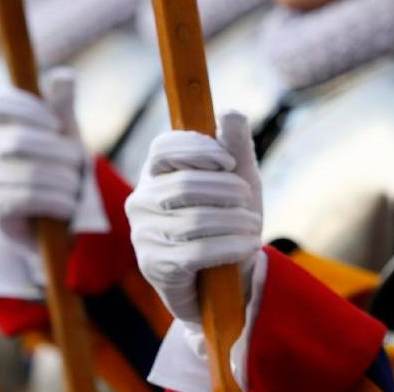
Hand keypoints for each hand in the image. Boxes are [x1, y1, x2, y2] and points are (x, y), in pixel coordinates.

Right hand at [0, 68, 86, 238]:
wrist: (46, 215)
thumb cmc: (55, 162)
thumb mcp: (62, 130)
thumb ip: (61, 104)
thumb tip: (64, 75)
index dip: (32, 111)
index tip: (57, 126)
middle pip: (19, 141)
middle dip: (59, 152)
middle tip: (78, 163)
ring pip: (27, 173)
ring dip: (63, 180)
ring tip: (76, 186)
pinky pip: (27, 199)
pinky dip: (56, 201)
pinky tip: (69, 205)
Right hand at [126, 113, 260, 325]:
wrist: (226, 282)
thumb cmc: (229, 222)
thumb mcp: (239, 181)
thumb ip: (236, 147)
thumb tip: (230, 112)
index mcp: (155, 174)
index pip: (163, 148)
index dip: (198, 149)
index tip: (228, 162)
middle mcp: (140, 201)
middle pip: (185, 185)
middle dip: (228, 191)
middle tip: (248, 202)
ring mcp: (143, 235)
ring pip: (195, 220)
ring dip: (235, 222)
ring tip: (253, 228)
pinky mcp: (154, 266)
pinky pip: (197, 252)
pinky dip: (231, 247)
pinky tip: (247, 247)